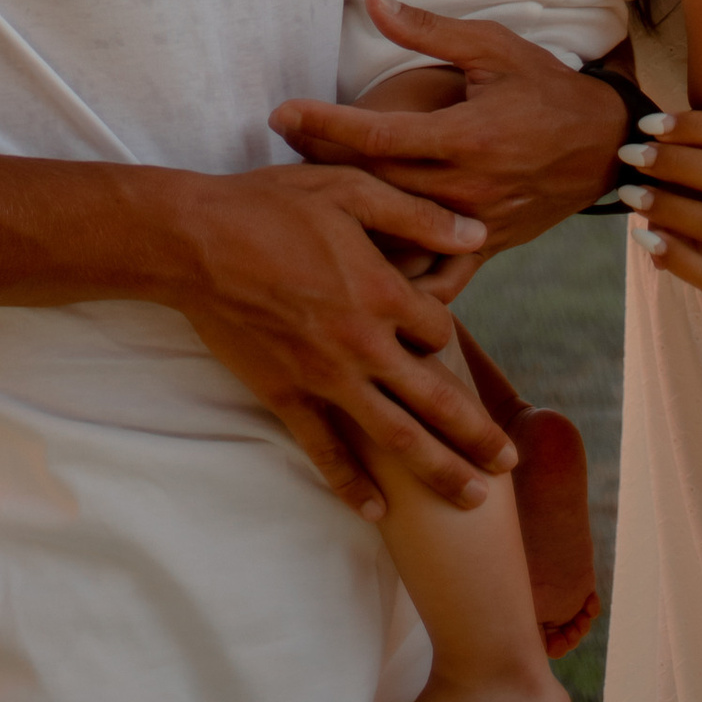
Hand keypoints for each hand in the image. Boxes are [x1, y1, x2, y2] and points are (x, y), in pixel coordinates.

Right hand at [168, 161, 517, 519]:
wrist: (194, 242)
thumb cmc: (271, 206)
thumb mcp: (349, 189)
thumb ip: (416, 215)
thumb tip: (477, 234)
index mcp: (381, 293)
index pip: (440, 331)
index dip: (445, 333)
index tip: (436, 332)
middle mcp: (362, 344)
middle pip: (435, 401)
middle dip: (476, 438)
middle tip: (508, 466)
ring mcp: (324, 377)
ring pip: (395, 437)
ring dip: (437, 470)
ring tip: (471, 501)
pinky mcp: (285, 396)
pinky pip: (325, 451)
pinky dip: (352, 485)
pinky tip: (376, 511)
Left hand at [270, 0, 625, 274]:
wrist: (605, 144)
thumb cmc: (546, 86)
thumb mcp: (492, 46)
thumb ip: (427, 30)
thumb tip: (372, 1)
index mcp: (466, 135)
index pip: (378, 134)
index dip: (324, 125)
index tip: (282, 112)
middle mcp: (466, 186)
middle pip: (375, 183)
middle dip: (321, 162)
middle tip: (278, 142)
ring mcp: (476, 223)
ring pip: (398, 229)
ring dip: (348, 213)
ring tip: (304, 193)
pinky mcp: (486, 245)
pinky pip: (435, 271)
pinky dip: (399, 274)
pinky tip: (360, 269)